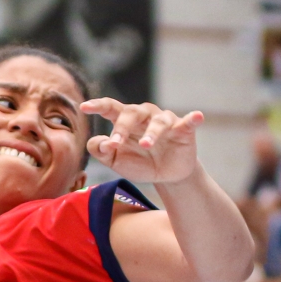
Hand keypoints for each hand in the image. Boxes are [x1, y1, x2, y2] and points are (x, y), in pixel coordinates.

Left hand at [82, 99, 204, 185]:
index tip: (84, 107)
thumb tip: (99, 144)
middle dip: (122, 127)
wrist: (166, 175)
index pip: (110, 108)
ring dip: (151, 133)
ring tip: (146, 145)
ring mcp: (165, 121)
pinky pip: (188, 122)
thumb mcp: (116, 161)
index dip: (97, 106)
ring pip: (158, 121)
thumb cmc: (138, 162)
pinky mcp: (184, 130)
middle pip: (132, 113)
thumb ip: (103, 152)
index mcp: (125, 120)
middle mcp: (145, 116)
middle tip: (115, 144)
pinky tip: (196, 116)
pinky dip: (192, 119)